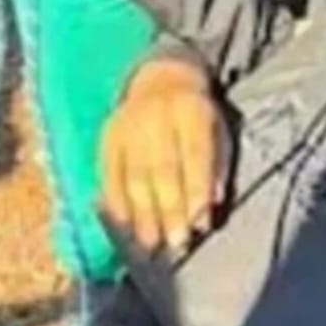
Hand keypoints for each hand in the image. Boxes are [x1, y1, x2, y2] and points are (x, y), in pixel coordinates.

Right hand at [100, 55, 231, 254]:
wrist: (160, 82)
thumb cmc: (195, 121)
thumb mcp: (217, 134)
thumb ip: (216, 170)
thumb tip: (209, 209)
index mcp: (191, 111)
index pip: (195, 155)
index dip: (196, 190)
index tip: (199, 223)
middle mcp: (157, 116)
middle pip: (162, 169)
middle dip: (169, 210)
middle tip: (175, 243)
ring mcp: (128, 126)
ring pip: (134, 175)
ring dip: (142, 214)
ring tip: (150, 244)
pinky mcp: (108, 138)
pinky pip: (109, 174)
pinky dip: (116, 202)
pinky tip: (125, 225)